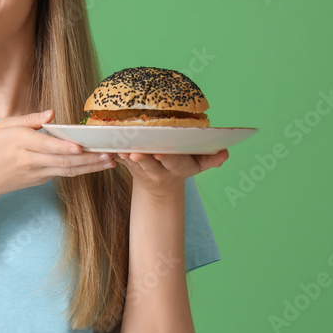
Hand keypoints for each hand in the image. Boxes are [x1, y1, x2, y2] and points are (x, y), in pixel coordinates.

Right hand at [0, 109, 116, 198]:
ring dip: (90, 167)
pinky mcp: (39, 180)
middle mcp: (30, 160)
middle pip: (63, 162)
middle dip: (88, 160)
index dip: (64, 148)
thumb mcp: (3, 126)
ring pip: (67, 171)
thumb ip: (29, 119)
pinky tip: (95, 165)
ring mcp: (36, 173)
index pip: (46, 146)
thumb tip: (52, 113)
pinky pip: (62, 174)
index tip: (81, 147)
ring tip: (110, 161)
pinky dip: (80, 170)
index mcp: (20, 143)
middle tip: (110, 155)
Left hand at [114, 150, 228, 196]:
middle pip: (149, 165)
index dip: (166, 159)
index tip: (159, 153)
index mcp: (176, 168)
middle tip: (135, 153)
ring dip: (125, 157)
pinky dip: (114, 153)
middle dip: (143, 159)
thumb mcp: (200, 165)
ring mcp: (142, 170)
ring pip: (132, 164)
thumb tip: (225, 153)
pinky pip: (120, 160)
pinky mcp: (129, 167)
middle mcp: (158, 170)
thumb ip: (212, 159)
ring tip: (119, 149)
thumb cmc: (183, 165)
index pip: (172, 162)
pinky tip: (107, 146)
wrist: (162, 186)